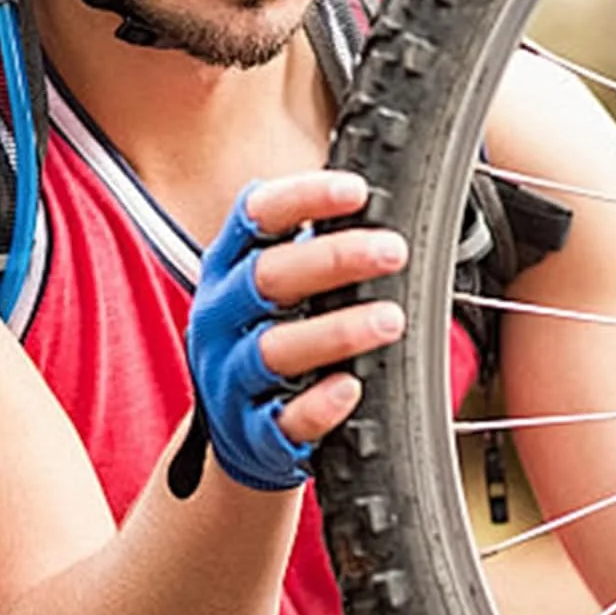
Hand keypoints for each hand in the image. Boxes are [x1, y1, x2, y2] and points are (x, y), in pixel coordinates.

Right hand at [168, 171, 407, 495]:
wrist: (234, 425)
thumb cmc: (270, 332)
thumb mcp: (273, 280)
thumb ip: (311, 241)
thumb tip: (384, 185)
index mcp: (229, 266)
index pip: (255, 218)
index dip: (302, 199)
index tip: (357, 191)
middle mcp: (223, 314)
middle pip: (265, 278)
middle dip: (331, 260)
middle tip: (393, 250)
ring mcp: (232, 373)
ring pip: (274, 349)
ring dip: (333, 332)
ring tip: (390, 319)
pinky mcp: (252, 429)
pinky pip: (281, 420)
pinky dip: (316, 406)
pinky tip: (350, 388)